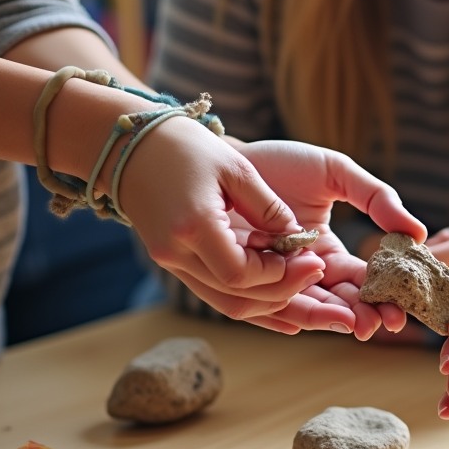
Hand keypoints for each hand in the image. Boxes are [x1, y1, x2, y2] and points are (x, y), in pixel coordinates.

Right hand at [116, 117, 329, 319]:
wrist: (132, 145)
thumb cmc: (187, 148)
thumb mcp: (237, 169)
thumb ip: (269, 208)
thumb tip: (299, 239)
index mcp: (193, 227)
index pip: (242, 274)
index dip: (281, 273)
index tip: (311, 257)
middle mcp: (176, 253)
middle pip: (236, 297)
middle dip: (282, 291)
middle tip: (316, 273)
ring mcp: (170, 261)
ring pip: (225, 303)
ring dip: (267, 300)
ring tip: (302, 281)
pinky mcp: (171, 261)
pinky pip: (214, 291)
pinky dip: (247, 294)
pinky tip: (278, 289)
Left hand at [233, 140, 425, 338]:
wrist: (225, 158)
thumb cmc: (280, 163)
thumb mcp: (336, 173)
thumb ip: (377, 198)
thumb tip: (418, 233)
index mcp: (328, 252)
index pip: (362, 282)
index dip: (382, 297)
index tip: (399, 310)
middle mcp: (303, 273)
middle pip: (339, 302)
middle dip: (361, 315)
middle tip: (378, 323)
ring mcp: (273, 279)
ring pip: (307, 308)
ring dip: (330, 317)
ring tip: (352, 322)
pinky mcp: (243, 281)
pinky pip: (265, 305)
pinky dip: (288, 311)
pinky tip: (309, 317)